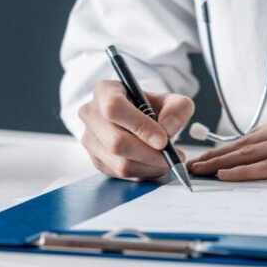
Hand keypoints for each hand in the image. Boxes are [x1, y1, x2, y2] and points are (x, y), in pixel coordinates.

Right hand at [78, 80, 193, 179]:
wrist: (136, 118)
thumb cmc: (150, 106)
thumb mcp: (169, 100)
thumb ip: (176, 109)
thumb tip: (167, 130)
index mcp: (104, 91)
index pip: (114, 109)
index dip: (139, 126)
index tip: (163, 140)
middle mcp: (91, 115)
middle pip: (116, 142)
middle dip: (149, 154)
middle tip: (172, 156)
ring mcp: (90, 140)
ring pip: (119, 163)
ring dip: (149, 167)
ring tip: (168, 160)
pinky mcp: (96, 160)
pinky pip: (120, 174)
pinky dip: (143, 173)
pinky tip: (155, 165)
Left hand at [189, 108, 266, 181]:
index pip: (257, 134)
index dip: (231, 146)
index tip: (210, 155)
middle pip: (247, 141)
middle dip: (216, 154)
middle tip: (191, 164)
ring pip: (252, 152)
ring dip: (221, 163)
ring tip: (198, 172)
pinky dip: (244, 172)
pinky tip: (225, 176)